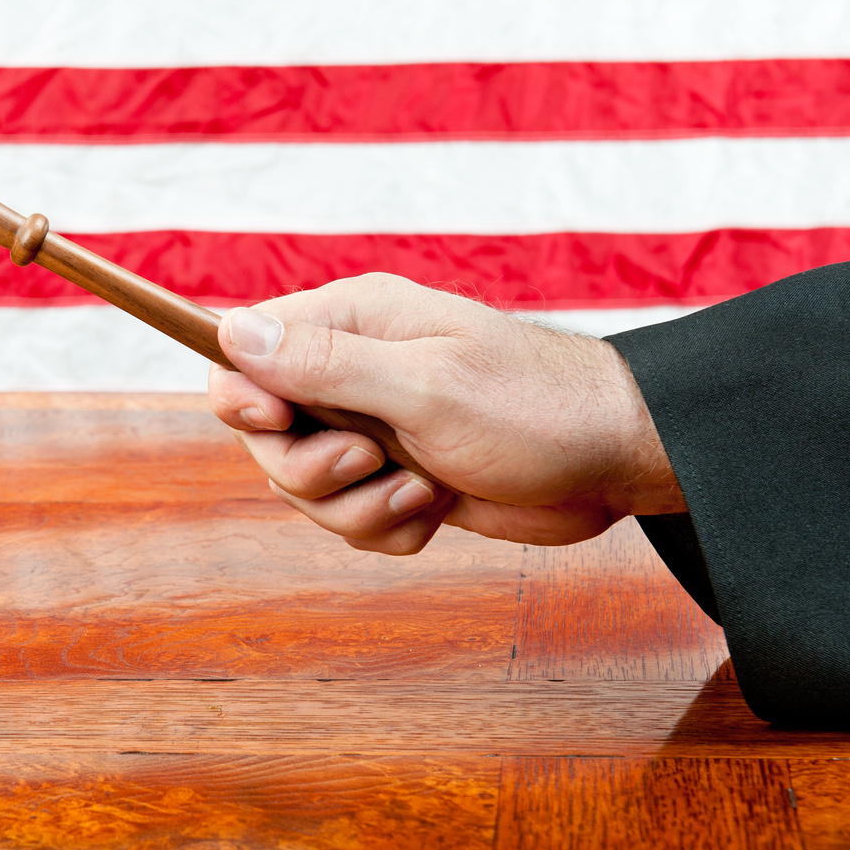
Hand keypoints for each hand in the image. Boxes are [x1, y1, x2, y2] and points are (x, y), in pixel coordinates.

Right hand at [208, 273, 684, 554]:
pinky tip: (438, 510)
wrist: (617, 461)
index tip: (279, 423)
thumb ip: (325, 363)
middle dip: (309, 470)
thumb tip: (232, 332)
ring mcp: (373, 427)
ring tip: (421, 490)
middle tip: (367, 460)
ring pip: (305, 487)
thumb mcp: (425, 385)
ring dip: (356, 507)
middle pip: (264, 436)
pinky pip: (350, 518)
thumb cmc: (535, 408)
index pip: (241, 351)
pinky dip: (387, 527)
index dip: (242, 397)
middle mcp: (353, 371)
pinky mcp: (397, 476)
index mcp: (351, 322)